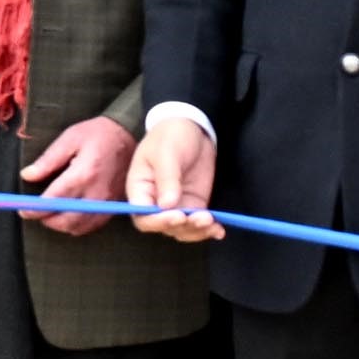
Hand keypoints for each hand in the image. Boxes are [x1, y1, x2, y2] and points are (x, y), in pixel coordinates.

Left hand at [19, 116, 136, 235]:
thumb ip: (48, 160)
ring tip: (51, 214)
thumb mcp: (69, 138)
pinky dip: (77, 226)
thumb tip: (27, 175)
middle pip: (66, 220)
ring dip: (61, 225)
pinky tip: (69, 215)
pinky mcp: (114, 205)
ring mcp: (107, 202)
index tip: (23, 210)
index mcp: (83, 174)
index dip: (35, 209)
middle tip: (36, 211)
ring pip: (80, 227)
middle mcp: (96, 193)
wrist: (129, 134)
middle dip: (47, 220)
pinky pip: (93, 226)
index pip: (54, 200)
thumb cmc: (98, 134)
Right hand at [126, 113, 220, 241]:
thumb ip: (167, 178)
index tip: (177, 216)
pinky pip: (197, 223)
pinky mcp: (193, 204)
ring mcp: (175, 205)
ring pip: (182, 230)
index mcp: (140, 190)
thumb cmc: (170, 135)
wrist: (191, 127)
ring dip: (197, 231)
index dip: (157, 222)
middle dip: (183, 226)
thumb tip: (167, 205)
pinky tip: (218, 230)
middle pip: (164, 227)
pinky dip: (208, 229)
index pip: (143, 216)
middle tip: (201, 217)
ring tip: (212, 223)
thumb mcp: (167, 152)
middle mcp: (155, 202)